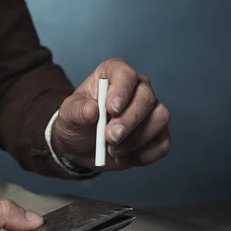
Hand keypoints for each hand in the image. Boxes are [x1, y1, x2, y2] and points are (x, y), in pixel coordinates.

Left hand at [52, 58, 170, 170]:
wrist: (81, 146)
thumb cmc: (77, 122)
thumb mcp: (67, 115)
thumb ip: (77, 111)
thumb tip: (92, 110)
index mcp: (114, 75)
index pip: (125, 73)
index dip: (122, 89)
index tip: (111, 109)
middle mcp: (137, 88)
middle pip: (147, 97)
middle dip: (130, 120)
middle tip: (110, 137)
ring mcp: (151, 111)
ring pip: (160, 118)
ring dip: (137, 139)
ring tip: (113, 150)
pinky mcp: (158, 134)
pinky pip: (163, 143)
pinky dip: (143, 155)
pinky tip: (123, 157)